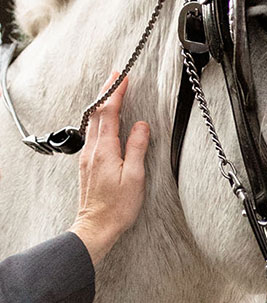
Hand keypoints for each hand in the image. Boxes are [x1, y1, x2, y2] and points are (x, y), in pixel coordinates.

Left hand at [71, 72, 149, 265]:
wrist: (96, 225)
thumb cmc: (118, 206)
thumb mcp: (135, 177)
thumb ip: (138, 148)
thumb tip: (142, 126)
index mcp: (105, 150)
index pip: (109, 113)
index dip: (116, 93)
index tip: (122, 78)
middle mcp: (93, 150)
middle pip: (97, 113)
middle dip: (106, 93)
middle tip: (115, 77)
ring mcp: (88, 157)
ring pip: (92, 122)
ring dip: (101, 105)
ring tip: (111, 94)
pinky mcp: (88, 164)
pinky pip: (92, 134)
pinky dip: (99, 120)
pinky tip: (105, 121)